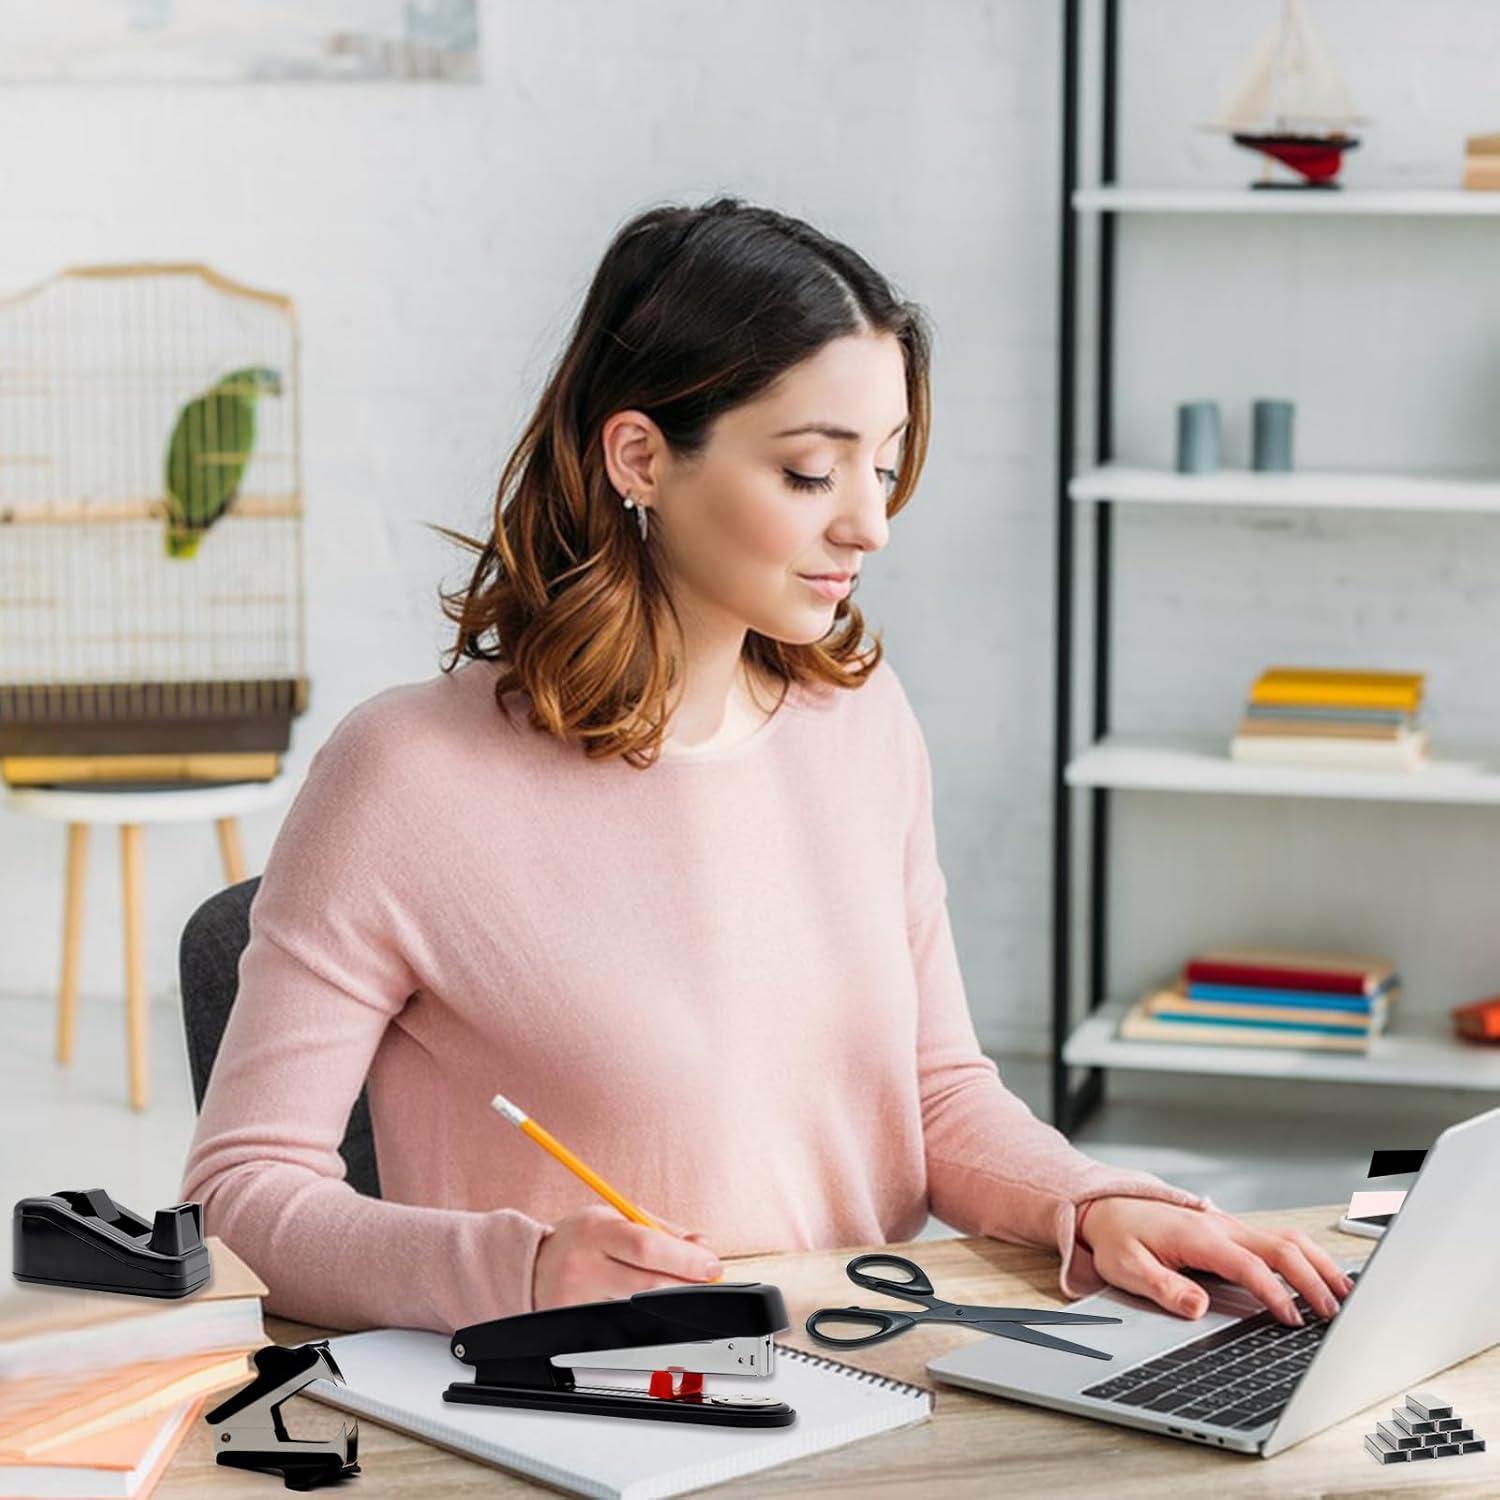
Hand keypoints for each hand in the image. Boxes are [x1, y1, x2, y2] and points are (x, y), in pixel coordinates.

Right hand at [531, 1204, 721, 1309]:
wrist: (532, 1265)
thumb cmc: (581, 1238)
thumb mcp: (616, 1218)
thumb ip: (660, 1230)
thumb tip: (702, 1245)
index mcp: (596, 1231)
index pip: (647, 1246)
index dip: (685, 1258)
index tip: (711, 1264)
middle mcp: (584, 1266)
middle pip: (648, 1285)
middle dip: (687, 1285)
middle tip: (707, 1279)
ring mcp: (578, 1301)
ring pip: (639, 1310)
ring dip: (669, 1302)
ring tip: (677, 1287)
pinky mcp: (575, 1327)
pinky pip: (623, 1326)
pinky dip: (644, 1316)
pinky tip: (647, 1304)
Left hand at [1079, 1197, 1355, 1325]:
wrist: (1108, 1207)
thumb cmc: (1118, 1238)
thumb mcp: (1127, 1267)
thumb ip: (1163, 1287)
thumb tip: (1198, 1307)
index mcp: (1199, 1237)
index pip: (1249, 1266)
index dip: (1274, 1295)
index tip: (1293, 1321)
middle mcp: (1221, 1226)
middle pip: (1281, 1248)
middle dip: (1313, 1280)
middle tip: (1334, 1315)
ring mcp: (1230, 1225)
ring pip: (1287, 1239)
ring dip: (1318, 1263)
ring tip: (1346, 1293)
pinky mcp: (1232, 1229)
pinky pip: (1278, 1238)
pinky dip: (1307, 1255)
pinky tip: (1323, 1273)